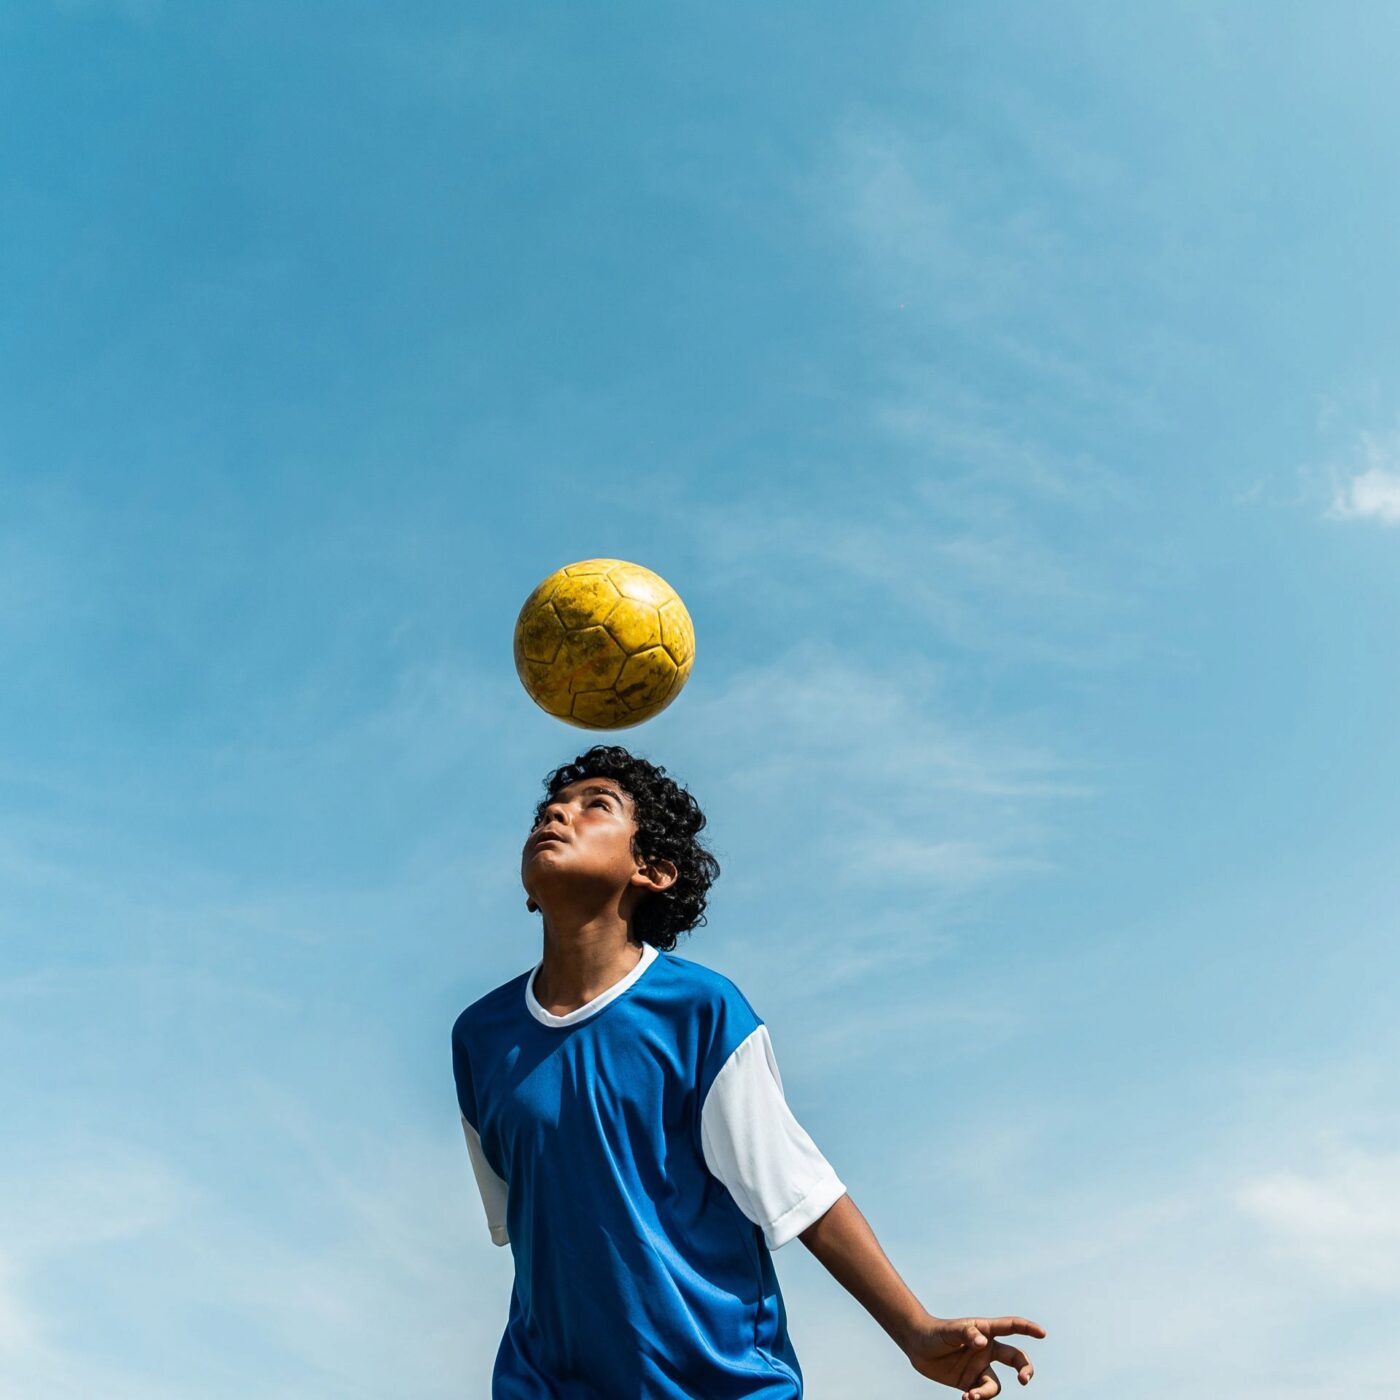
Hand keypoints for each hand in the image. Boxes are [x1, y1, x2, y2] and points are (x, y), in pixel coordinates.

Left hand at [900, 1312, 1046, 1397]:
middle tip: (1024, 1380)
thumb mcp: (949, 1330)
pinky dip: (978, 1398)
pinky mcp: (970, 1382)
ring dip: (987, 1392)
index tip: (1043, 1334)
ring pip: (996, 1384)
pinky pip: (982, 1394)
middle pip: (1015, 1358)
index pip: (1011, 1327)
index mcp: (985, 1330)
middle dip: (1025, 1369)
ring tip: (972, 1395)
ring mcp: (980, 1367)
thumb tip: (981, 1342)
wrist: (917, 1346)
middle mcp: (987, 1349)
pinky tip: (966, 1398)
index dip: (1028, 1328)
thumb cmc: (935, 1332)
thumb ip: (966, 1332)